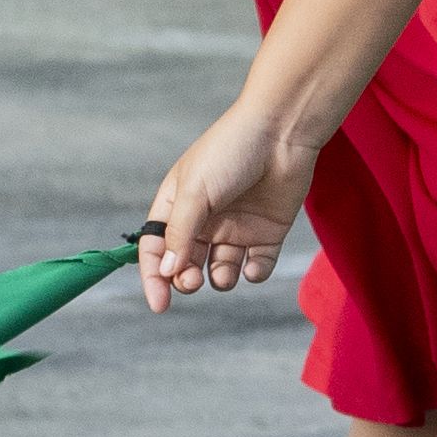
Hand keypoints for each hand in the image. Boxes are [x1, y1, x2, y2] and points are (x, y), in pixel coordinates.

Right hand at [135, 103, 311, 307]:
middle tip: (192, 280)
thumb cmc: (231, 152)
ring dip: (219, 279)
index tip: (159, 304)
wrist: (282, 132)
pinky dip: (253, 274)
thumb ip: (180, 233)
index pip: (156, 249)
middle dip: (186, 280)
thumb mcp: (195, 191)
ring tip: (223, 272)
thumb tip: (167, 271)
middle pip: (186, 264)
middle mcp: (205, 221)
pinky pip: (257, 266)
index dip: (154, 277)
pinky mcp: (268, 232)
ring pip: (221, 271)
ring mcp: (237, 227)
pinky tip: (252, 268)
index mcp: (177, 206)